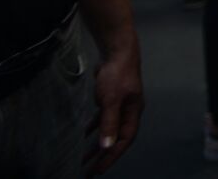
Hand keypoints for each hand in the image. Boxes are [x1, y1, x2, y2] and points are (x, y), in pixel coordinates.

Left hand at [85, 46, 142, 173]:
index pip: (124, 141)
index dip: (112, 156)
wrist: (117, 51)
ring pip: (109, 130)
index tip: (98, 170)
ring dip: (98, 144)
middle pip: (117, 138)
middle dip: (104, 155)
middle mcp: (129, 111)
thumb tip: (106, 146)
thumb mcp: (111, 100)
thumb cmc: (117, 74)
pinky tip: (85, 134)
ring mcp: (120, 105)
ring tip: (85, 158)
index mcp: (133, 113)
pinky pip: (103, 119)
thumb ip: (109, 123)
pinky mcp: (112, 99)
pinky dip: (95, 128)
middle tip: (91, 170)